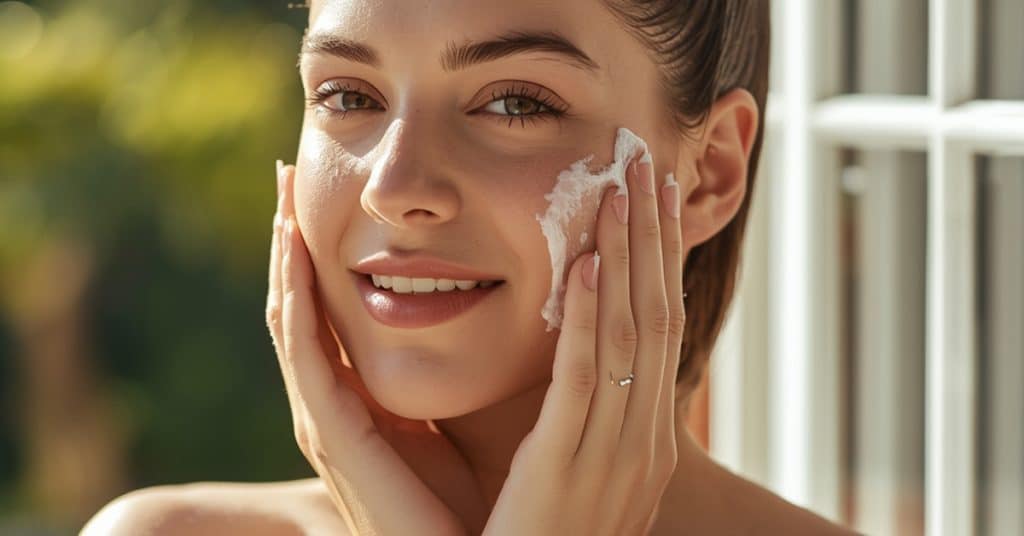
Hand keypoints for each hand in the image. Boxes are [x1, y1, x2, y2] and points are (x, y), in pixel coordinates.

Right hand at [265, 161, 481, 535]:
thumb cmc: (471, 502)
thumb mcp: (461, 421)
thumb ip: (460, 374)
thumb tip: (497, 313)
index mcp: (363, 399)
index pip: (331, 310)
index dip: (321, 254)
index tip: (325, 195)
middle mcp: (333, 403)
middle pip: (299, 303)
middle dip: (289, 239)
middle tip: (285, 172)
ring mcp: (324, 418)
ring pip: (290, 316)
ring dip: (282, 253)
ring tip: (281, 193)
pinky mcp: (330, 432)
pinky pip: (303, 350)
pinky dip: (296, 295)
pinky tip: (295, 248)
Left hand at [482, 147, 685, 534]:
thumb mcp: (581, 471)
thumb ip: (585, 416)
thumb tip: (582, 358)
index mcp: (645, 437)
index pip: (659, 328)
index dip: (658, 259)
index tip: (650, 199)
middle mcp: (643, 439)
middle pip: (655, 317)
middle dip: (651, 239)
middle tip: (644, 166)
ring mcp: (614, 454)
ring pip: (628, 336)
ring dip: (624, 257)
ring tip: (618, 190)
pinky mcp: (569, 469)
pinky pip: (584, 382)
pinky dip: (588, 320)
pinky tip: (581, 268)